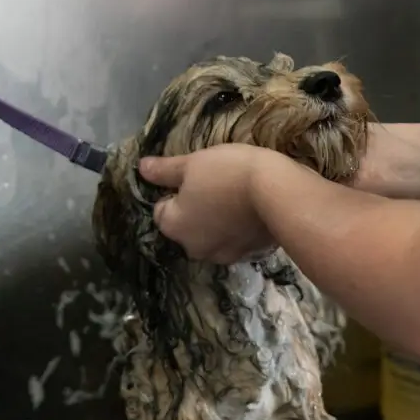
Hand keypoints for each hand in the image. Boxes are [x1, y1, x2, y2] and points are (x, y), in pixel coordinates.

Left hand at [138, 144, 276, 263]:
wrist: (278, 192)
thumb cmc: (227, 172)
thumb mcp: (192, 163)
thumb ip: (164, 170)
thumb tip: (141, 169)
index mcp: (174, 227)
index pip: (162, 211)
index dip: (175, 192)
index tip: (194, 178)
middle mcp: (193, 249)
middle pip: (187, 227)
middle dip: (196, 211)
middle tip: (216, 185)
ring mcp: (224, 256)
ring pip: (212, 236)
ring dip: (218, 222)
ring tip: (237, 198)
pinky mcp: (250, 256)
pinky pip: (237, 241)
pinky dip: (239, 230)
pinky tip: (252, 211)